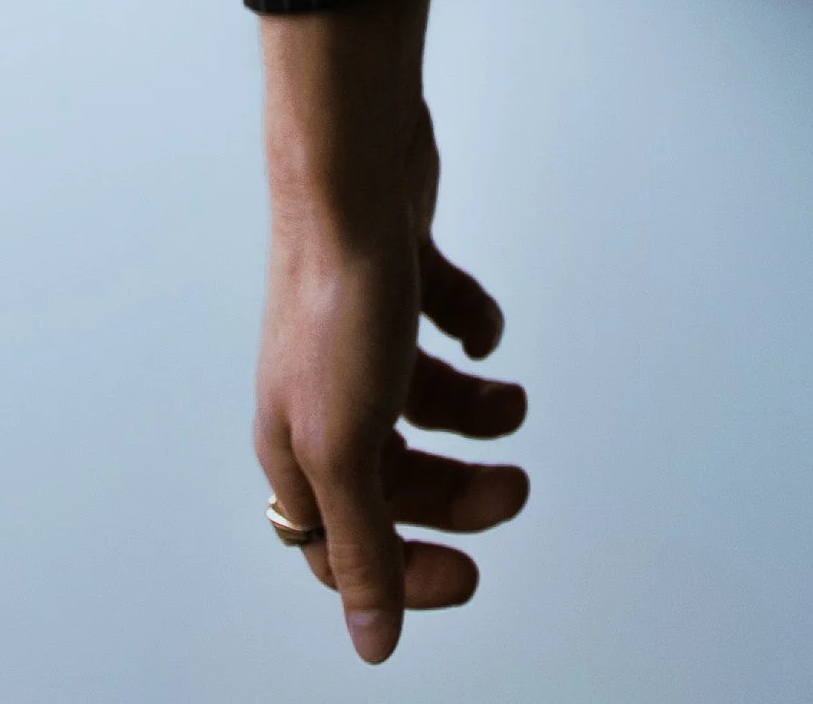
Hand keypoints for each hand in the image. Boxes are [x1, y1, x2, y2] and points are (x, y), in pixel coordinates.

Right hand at [257, 1, 526, 665]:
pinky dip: (468, 330)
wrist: (351, 169)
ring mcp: (354, 329)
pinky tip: (484, 332)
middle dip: (455, 493)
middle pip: (389, 477)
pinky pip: (433, 317)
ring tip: (513, 407)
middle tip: (516, 492)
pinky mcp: (392, 272)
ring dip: (473, 415)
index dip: (400, 574)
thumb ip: (363, 544)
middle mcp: (319, 391)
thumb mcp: (350, 446)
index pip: (341, 547)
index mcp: (295, 445)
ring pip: (417, 402)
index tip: (469, 575)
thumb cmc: (337, 302)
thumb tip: (372, 644)